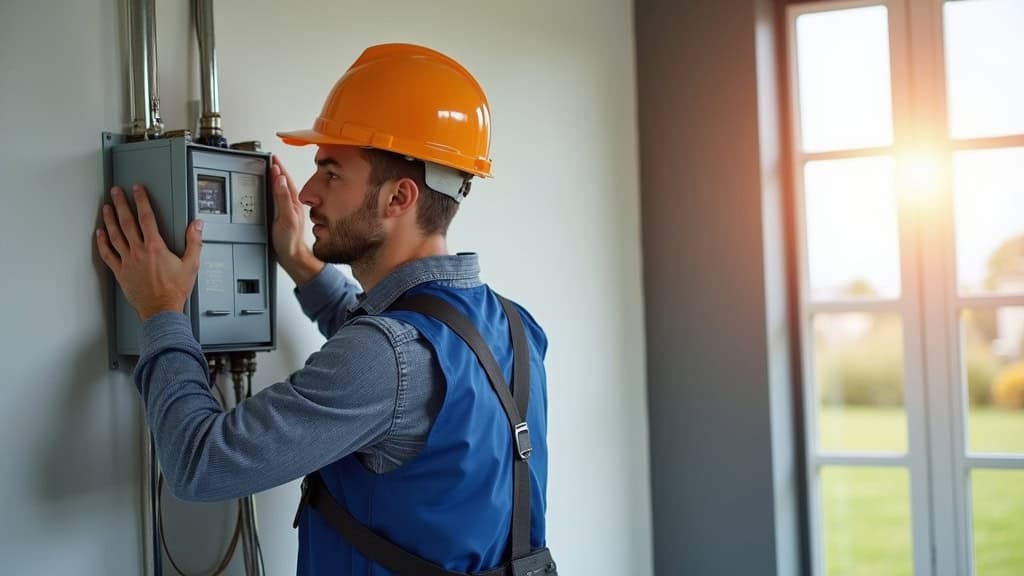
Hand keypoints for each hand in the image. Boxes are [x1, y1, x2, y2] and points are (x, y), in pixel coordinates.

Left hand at [96, 185, 202, 320]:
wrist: (161, 310)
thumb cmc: (175, 290)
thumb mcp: (191, 264)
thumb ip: (194, 242)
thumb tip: (197, 225)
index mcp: (155, 247)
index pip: (146, 217)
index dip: (141, 201)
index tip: (137, 190)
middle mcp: (138, 252)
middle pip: (126, 222)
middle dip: (120, 204)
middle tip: (116, 192)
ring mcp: (127, 262)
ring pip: (115, 235)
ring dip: (109, 219)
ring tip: (106, 207)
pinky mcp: (120, 272)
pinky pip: (108, 254)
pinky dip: (102, 242)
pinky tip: (100, 234)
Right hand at [271, 155, 322, 285]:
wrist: (292, 256)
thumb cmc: (290, 241)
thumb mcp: (286, 218)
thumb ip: (283, 198)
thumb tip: (279, 179)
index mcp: (293, 202)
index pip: (284, 180)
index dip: (278, 168)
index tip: (272, 158)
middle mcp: (292, 204)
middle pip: (283, 182)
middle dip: (277, 170)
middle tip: (270, 160)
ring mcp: (288, 209)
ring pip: (282, 189)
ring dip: (276, 179)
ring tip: (270, 170)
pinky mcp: (283, 215)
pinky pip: (279, 198)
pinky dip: (275, 190)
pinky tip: (272, 190)